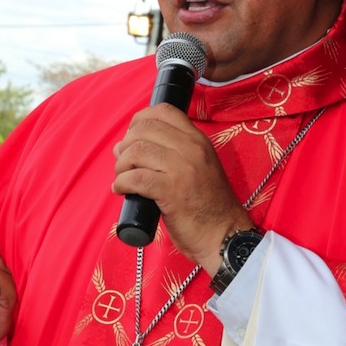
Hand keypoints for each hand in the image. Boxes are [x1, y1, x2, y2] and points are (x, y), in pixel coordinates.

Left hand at [113, 104, 250, 273]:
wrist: (224, 234)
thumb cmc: (207, 205)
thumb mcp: (198, 167)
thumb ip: (171, 153)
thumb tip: (125, 144)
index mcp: (198, 140)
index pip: (164, 111)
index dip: (140, 119)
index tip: (131, 136)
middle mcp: (191, 148)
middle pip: (145, 129)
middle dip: (126, 144)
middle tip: (124, 163)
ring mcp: (182, 169)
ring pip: (136, 151)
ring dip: (121, 165)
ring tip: (122, 177)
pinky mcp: (171, 192)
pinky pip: (135, 178)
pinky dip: (121, 183)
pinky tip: (121, 190)